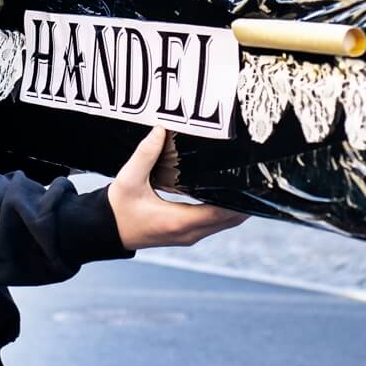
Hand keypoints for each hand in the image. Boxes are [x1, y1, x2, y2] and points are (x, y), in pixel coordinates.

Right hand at [109, 127, 248, 248]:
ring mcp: (189, 236)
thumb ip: (145, 154)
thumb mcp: (128, 179)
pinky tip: (230, 191)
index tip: (256, 182)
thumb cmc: (117, 208)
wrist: (105, 232)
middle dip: (247, 201)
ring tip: (249, 182)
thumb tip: (161, 129)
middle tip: (260, 177)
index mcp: (179, 222)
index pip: (222, 212)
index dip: (242, 199)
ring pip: (226, 223)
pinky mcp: (186, 234)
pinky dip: (227, 210)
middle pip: (231, 219)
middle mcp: (189, 233)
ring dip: (238, 206)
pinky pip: (216, 223)